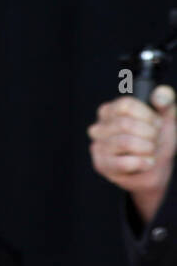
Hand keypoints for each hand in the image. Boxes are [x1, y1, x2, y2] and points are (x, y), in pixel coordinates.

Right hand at [88, 86, 175, 209]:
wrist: (156, 170)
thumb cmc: (156, 142)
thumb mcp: (166, 119)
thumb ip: (166, 102)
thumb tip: (160, 95)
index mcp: (110, 111)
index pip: (125, 105)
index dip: (147, 115)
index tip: (156, 124)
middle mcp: (99, 127)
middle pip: (125, 123)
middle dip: (150, 134)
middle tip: (154, 141)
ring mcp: (98, 146)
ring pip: (125, 142)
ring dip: (147, 149)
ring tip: (150, 152)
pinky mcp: (102, 165)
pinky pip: (124, 162)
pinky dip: (143, 163)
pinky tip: (146, 163)